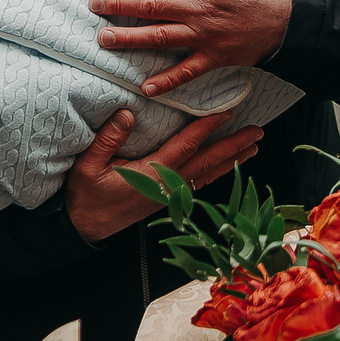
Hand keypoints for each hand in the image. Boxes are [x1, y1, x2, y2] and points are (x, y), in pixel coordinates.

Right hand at [60, 108, 262, 243]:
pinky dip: (216, 173)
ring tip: (252, 148)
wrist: (83, 227)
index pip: (186, 146)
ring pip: (207, 174)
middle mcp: (166, 186)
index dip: (207, 128)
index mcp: (151, 174)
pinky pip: (198, 183)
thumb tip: (128, 113)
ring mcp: (169, 196)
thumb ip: (108, 138)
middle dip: (234, 146)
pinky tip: (227, 167)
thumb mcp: (88, 164)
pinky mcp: (167, 201)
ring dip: (231, 160)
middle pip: (207, 162)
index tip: (226, 112)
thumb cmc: (84, 195)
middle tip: (257, 132)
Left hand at [91, 0, 293, 98]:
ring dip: (129, 39)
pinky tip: (145, 87)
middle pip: (150, 5)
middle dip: (119, 4)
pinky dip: (166, 80)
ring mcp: (204, 35)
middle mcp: (198, 8)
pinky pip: (186, 71)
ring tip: (103, 39)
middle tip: (94, 4)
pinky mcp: (215, 57)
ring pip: (158, 37)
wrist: (299, 21)